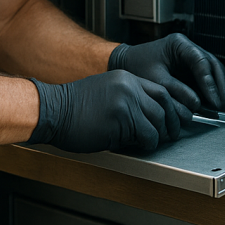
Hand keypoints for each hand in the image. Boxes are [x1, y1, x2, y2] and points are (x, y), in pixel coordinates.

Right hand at [32, 70, 187, 152]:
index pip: (161, 90)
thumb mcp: (104, 93)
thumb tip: (149, 120)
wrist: (52, 111)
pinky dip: (147, 143)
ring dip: (158, 135)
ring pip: (158, 120)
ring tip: (150, 142)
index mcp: (126, 78)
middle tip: (169, 135)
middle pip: (165, 104)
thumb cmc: (74, 108)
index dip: (170, 107)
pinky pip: (146, 134)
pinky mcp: (122, 118)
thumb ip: (127, 99)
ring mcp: (126, 100)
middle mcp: (129, 86)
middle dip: (171, 123)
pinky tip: (138, 146)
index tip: (172, 120)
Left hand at [109, 33, 224, 111]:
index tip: (213, 99)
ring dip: (217, 87)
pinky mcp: (189, 68)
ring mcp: (190, 57)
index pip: (201, 61)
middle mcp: (187, 48)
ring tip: (218, 105)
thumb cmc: (136, 67)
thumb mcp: (155, 80)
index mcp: (179, 44)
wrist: (125, 65)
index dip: (209, 82)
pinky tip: (211, 102)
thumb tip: (197, 103)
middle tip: (220, 103)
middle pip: (212, 64)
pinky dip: (209, 89)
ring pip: (212, 70)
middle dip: (218, 85)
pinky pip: (205, 77)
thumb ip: (177, 91)